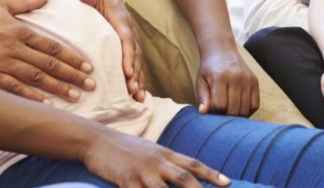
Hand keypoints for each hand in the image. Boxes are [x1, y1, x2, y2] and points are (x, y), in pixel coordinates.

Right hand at [0, 0, 95, 102]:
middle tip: (90, 84)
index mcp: (18, 29)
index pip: (51, 45)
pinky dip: (31, 97)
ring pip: (35, 77)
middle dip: (71, 74)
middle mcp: (12, 47)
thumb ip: (25, 1)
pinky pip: (13, 89)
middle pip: (48, 63)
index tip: (86, 66)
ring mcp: (0, 63)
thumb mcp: (0, 3)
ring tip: (76, 96)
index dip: (71, 56)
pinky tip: (46, 105)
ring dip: (57, 88)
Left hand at [79, 0, 145, 100]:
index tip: (127, 71)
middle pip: (136, 56)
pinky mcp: (132, 52)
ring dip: (139, 80)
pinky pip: (137, 68)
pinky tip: (138, 97)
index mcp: (122, 22)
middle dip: (135, 74)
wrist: (112, 0)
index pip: (127, 40)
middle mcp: (131, 34)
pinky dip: (139, 81)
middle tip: (132, 89)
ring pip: (139, 64)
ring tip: (138, 97)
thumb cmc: (100, 1)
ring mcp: (133, 44)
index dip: (128, 56)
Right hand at [83, 128, 229, 187]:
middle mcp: (157, 161)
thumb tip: (182, 175)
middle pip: (184, 178)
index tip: (227, 183)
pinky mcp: (126, 181)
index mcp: (164, 153)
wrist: (96, 140)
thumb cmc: (123, 147)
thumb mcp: (148, 151)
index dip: (211, 173)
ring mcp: (142, 172)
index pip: (192, 163)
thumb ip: (165, 162)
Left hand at [195, 47, 259, 116]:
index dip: (214, 113)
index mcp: (220, 77)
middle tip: (220, 113)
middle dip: (225, 117)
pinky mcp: (255, 82)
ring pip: (245, 110)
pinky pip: (255, 105)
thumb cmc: (209, 68)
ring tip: (229, 111)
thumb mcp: (201, 81)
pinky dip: (248, 111)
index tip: (211, 111)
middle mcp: (236, 78)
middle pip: (233, 110)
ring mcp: (247, 80)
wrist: (222, 50)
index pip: (219, 106)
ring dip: (236, 116)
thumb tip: (203, 113)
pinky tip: (239, 108)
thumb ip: (202, 97)